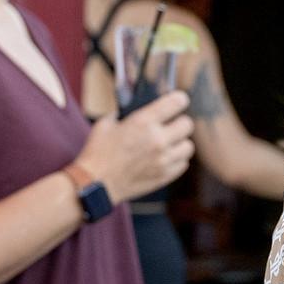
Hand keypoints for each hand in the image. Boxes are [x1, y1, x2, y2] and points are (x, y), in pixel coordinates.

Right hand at [74, 89, 193, 201]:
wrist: (95, 183)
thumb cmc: (97, 153)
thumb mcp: (106, 124)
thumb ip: (124, 115)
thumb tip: (133, 111)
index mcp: (144, 122)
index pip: (177, 102)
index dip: (179, 100)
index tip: (178, 101)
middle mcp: (158, 140)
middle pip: (187, 124)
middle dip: (179, 122)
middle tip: (170, 125)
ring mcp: (163, 160)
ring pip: (188, 146)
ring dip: (180, 143)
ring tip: (169, 144)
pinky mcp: (164, 176)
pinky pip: (183, 164)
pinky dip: (177, 160)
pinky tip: (165, 158)